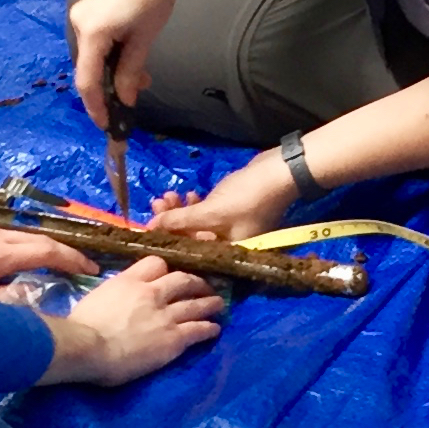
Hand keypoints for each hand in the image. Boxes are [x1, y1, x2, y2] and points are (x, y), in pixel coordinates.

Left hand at [0, 208, 98, 288]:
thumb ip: (5, 300)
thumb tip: (35, 293)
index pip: (46, 251)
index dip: (72, 260)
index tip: (90, 270)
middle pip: (31, 239)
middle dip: (52, 254)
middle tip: (68, 270)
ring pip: (6, 233)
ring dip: (17, 249)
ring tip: (19, 270)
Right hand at [42, 258, 224, 384]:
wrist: (88, 347)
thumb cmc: (82, 326)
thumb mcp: (97, 297)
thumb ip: (114, 293)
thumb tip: (116, 298)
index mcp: (130, 280)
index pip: (156, 263)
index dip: (166, 267)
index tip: (171, 273)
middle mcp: (152, 292)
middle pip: (183, 279)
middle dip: (197, 282)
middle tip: (204, 286)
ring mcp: (166, 314)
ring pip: (196, 303)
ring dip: (210, 303)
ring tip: (219, 304)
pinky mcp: (174, 338)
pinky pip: (198, 329)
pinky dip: (209, 328)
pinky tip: (215, 330)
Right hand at [71, 0, 189, 125]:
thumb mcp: (145, 37)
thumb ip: (132, 71)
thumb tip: (125, 100)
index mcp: (91, 32)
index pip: (87, 81)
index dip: (96, 107)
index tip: (108, 126)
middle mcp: (79, 22)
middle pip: (88, 67)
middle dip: (109, 88)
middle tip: (134, 99)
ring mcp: (83, 12)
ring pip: (93, 54)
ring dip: (114, 69)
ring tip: (142, 75)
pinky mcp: (91, 5)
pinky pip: (96, 38)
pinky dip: (112, 52)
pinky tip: (132, 53)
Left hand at [146, 152, 297, 243]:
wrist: (278, 172)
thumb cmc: (246, 198)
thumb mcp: (211, 212)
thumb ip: (180, 221)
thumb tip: (150, 226)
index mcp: (226, 255)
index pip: (191, 255)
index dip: (169, 242)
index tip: (151, 228)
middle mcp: (227, 246)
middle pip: (192, 238)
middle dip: (172, 222)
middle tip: (157, 205)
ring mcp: (229, 228)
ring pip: (197, 224)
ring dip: (181, 211)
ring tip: (168, 196)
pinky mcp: (231, 211)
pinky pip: (206, 213)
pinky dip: (195, 205)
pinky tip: (187, 194)